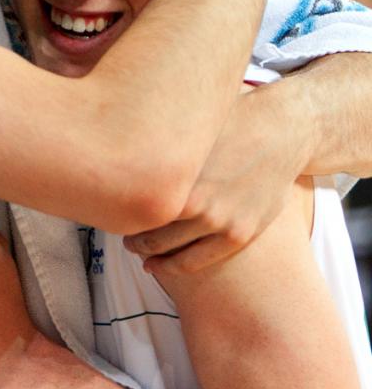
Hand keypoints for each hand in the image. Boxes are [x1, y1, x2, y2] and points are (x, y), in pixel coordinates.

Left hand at [124, 85, 299, 273]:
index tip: (109, 210)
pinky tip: (158, 266)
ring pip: (170, 250)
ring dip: (149, 254)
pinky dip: (174, 266)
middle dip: (130, 236)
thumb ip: (158, 143)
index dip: (117, 210)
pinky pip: (199, 260)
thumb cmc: (228, 122)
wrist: (281, 132)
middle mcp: (198, 200)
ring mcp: (220, 220)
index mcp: (179, 172)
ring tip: (136, 252)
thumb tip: (117, 137)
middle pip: (148, 228)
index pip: (133, 202)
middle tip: (119, 236)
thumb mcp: (188, 127)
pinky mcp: (240, 233)